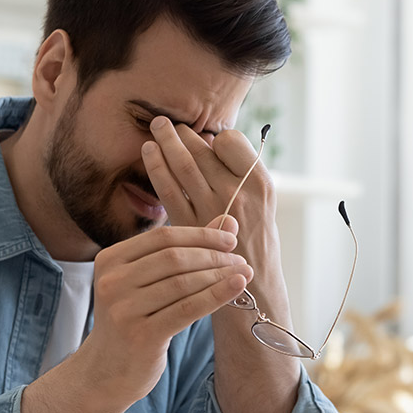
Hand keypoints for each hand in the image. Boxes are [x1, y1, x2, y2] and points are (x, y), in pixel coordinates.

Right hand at [76, 218, 253, 405]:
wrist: (107, 372)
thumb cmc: (134, 320)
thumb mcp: (149, 283)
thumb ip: (183, 250)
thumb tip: (228, 222)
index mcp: (110, 260)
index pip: (162, 237)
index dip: (200, 235)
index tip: (230, 239)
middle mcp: (112, 282)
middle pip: (174, 258)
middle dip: (213, 255)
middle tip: (240, 259)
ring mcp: (124, 309)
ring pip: (183, 283)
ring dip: (219, 275)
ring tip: (243, 274)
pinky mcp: (141, 335)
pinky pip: (187, 309)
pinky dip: (216, 295)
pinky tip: (237, 287)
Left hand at [141, 117, 276, 249]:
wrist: (253, 290)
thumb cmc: (257, 244)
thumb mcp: (264, 206)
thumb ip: (241, 177)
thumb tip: (210, 144)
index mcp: (260, 183)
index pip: (230, 141)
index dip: (215, 138)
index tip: (206, 139)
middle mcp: (238, 193)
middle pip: (203, 150)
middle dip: (182, 133)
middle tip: (166, 122)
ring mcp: (213, 209)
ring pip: (183, 165)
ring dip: (166, 142)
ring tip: (156, 128)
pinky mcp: (189, 226)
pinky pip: (168, 189)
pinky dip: (156, 167)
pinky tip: (149, 154)